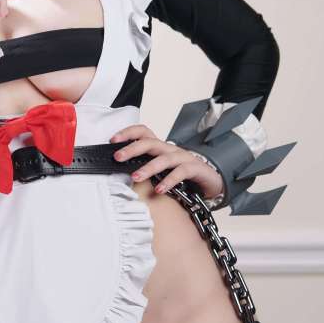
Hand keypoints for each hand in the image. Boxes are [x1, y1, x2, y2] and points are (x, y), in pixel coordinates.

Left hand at [109, 123, 224, 200]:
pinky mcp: (194, 168)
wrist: (211, 180)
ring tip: (136, 177)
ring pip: (164, 158)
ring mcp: (183, 157)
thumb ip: (144, 168)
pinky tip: (159, 190)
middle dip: (132, 148)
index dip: (128, 133)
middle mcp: (170, 149)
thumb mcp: (160, 170)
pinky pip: (181, 172)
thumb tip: (120, 174)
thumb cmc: (182, 175)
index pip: (143, 132)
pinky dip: (169, 181)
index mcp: (160, 147)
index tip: (113, 140)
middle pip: (150, 142)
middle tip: (118, 157)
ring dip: (148, 168)